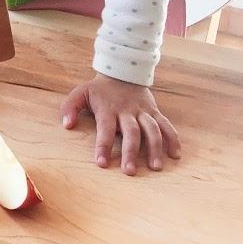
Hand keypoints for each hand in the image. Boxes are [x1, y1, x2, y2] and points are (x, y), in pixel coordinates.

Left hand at [60, 74, 180, 175]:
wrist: (122, 71)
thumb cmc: (99, 89)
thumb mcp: (80, 93)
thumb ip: (70, 107)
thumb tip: (67, 125)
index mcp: (108, 109)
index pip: (105, 129)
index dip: (103, 146)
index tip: (101, 163)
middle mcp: (127, 111)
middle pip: (131, 133)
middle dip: (130, 152)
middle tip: (129, 172)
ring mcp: (143, 111)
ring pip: (152, 130)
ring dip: (155, 148)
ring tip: (155, 167)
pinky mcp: (154, 111)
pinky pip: (166, 125)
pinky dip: (173, 138)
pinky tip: (175, 154)